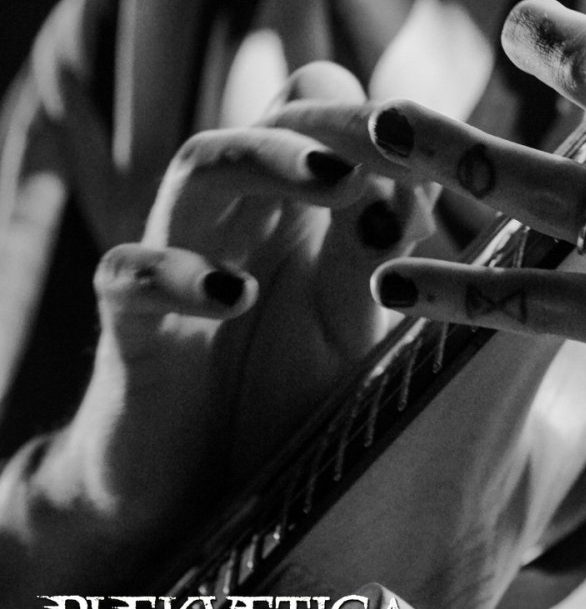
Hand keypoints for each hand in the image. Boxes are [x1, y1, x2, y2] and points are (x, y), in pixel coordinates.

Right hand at [34, 62, 425, 564]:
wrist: (193, 499)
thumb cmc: (277, 396)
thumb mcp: (346, 328)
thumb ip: (373, 259)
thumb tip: (421, 185)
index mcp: (294, 202)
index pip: (323, 109)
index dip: (377, 117)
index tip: (436, 145)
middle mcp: (235, 212)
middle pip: (271, 118)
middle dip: (337, 120)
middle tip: (394, 139)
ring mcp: (174, 255)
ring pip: (199, 165)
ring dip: (266, 157)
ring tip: (337, 182)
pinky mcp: (128, 322)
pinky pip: (129, 273)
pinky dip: (178, 274)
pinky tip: (233, 297)